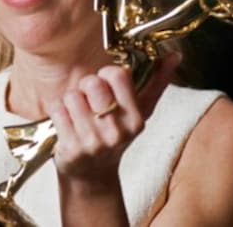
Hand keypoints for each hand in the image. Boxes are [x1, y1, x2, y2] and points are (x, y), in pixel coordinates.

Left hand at [49, 52, 180, 183]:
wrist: (92, 175)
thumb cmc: (115, 136)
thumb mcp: (140, 112)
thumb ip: (156, 82)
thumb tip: (175, 56)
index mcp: (136, 119)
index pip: (118, 75)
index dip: (106, 74)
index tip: (105, 84)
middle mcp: (116, 132)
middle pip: (92, 83)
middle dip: (86, 87)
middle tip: (89, 101)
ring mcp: (93, 142)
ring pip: (72, 96)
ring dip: (70, 101)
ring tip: (79, 115)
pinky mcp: (71, 148)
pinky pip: (57, 110)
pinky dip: (58, 112)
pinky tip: (67, 123)